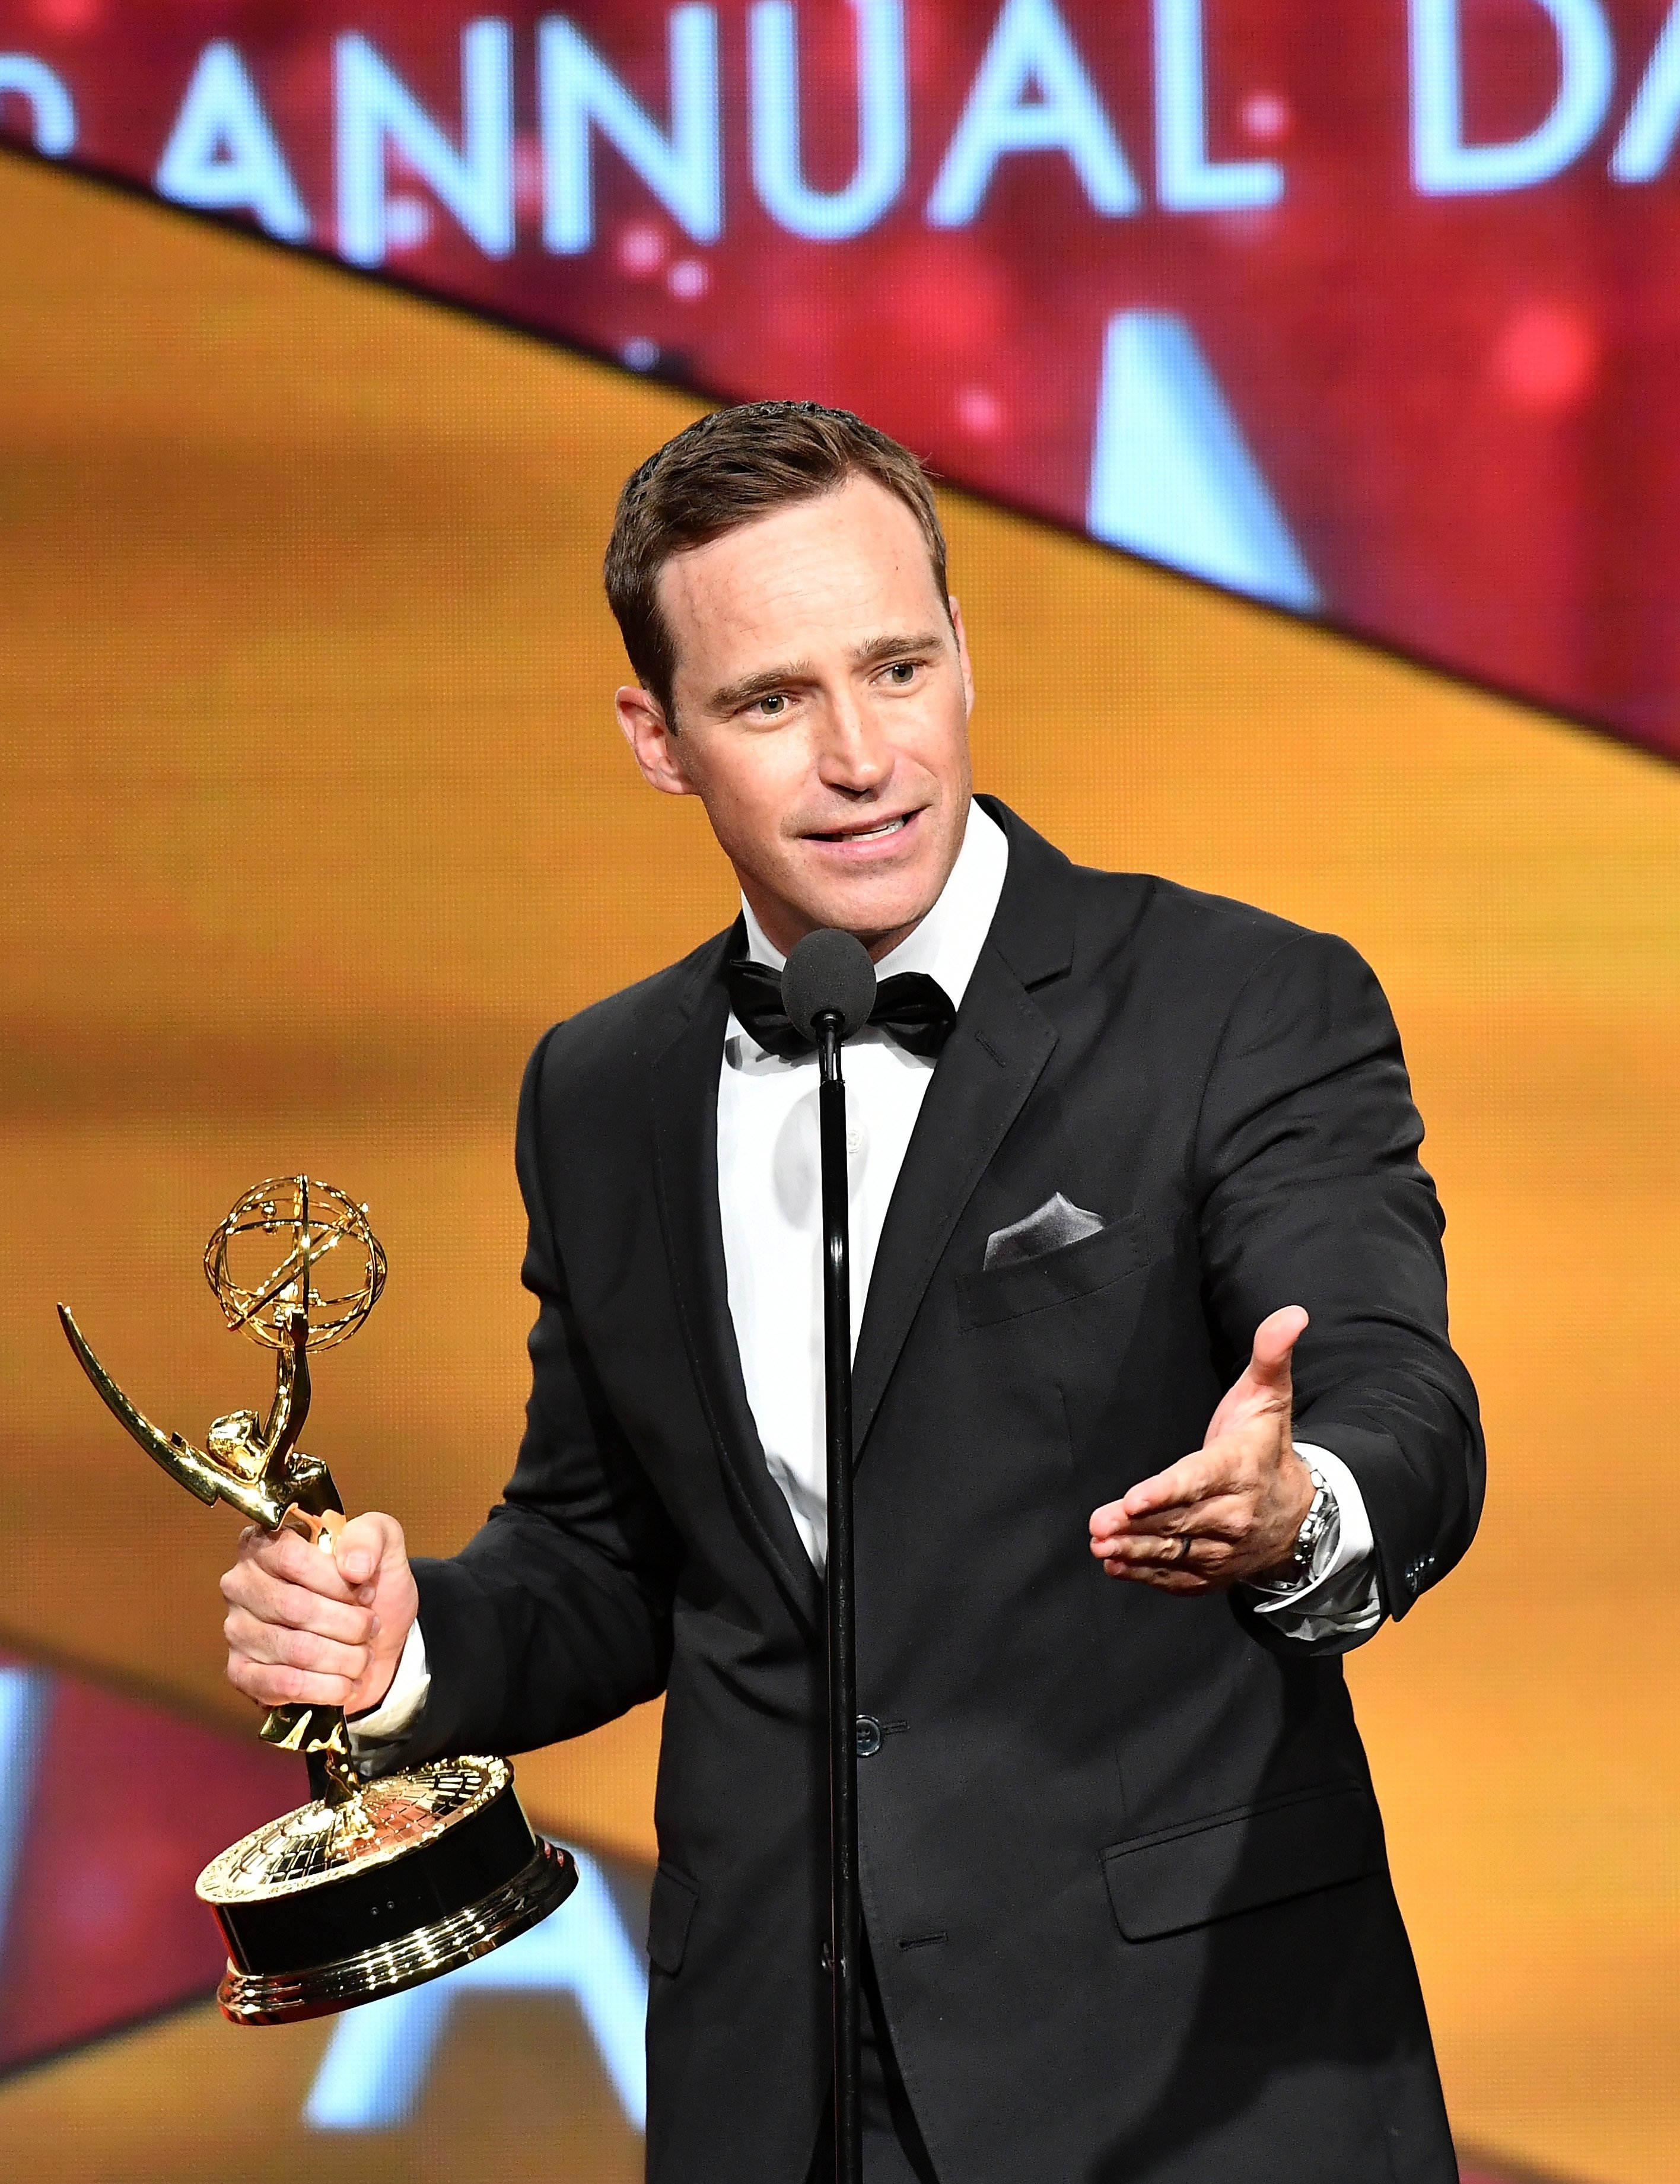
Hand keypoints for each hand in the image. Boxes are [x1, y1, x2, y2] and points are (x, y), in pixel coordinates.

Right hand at [220, 1511, 417, 1717]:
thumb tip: (354, 1566)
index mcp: (267, 1543)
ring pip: (295, 1649)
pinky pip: (278, 1685)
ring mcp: (237, 1630)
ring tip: (362, 1657)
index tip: (368, 1591)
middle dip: (348, 1623)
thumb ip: (372, 1536)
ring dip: (343, 1658)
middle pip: (295, 1607)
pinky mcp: (242, 1673)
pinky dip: (323, 1688)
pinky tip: (344, 1685)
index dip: (338, 1581)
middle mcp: (241, 1583)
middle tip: (370, 1627)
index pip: (293, 1559)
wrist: (374, 1640)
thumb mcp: (383, 1545)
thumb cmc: (370, 1587)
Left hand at [1089, 1306, 1315, 1594]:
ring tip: (1101, 1548)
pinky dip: (1148, 1577)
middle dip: (1137, 1526)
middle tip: (1099, 1527)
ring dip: (1135, 1553)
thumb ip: (1271, 1353)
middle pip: (1179, 1521)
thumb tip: (1293, 1313)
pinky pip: (1180, 1578)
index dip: (1166, 1492)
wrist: (1301, 1512)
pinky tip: (1118, 1568)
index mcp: (1240, 1468)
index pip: (1198, 1480)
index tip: (1134, 1499)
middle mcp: (1234, 1513)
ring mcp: (1225, 1548)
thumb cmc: (1267, 1444)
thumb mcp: (1270, 1395)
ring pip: (1175, 1552)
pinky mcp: (1214, 1571)